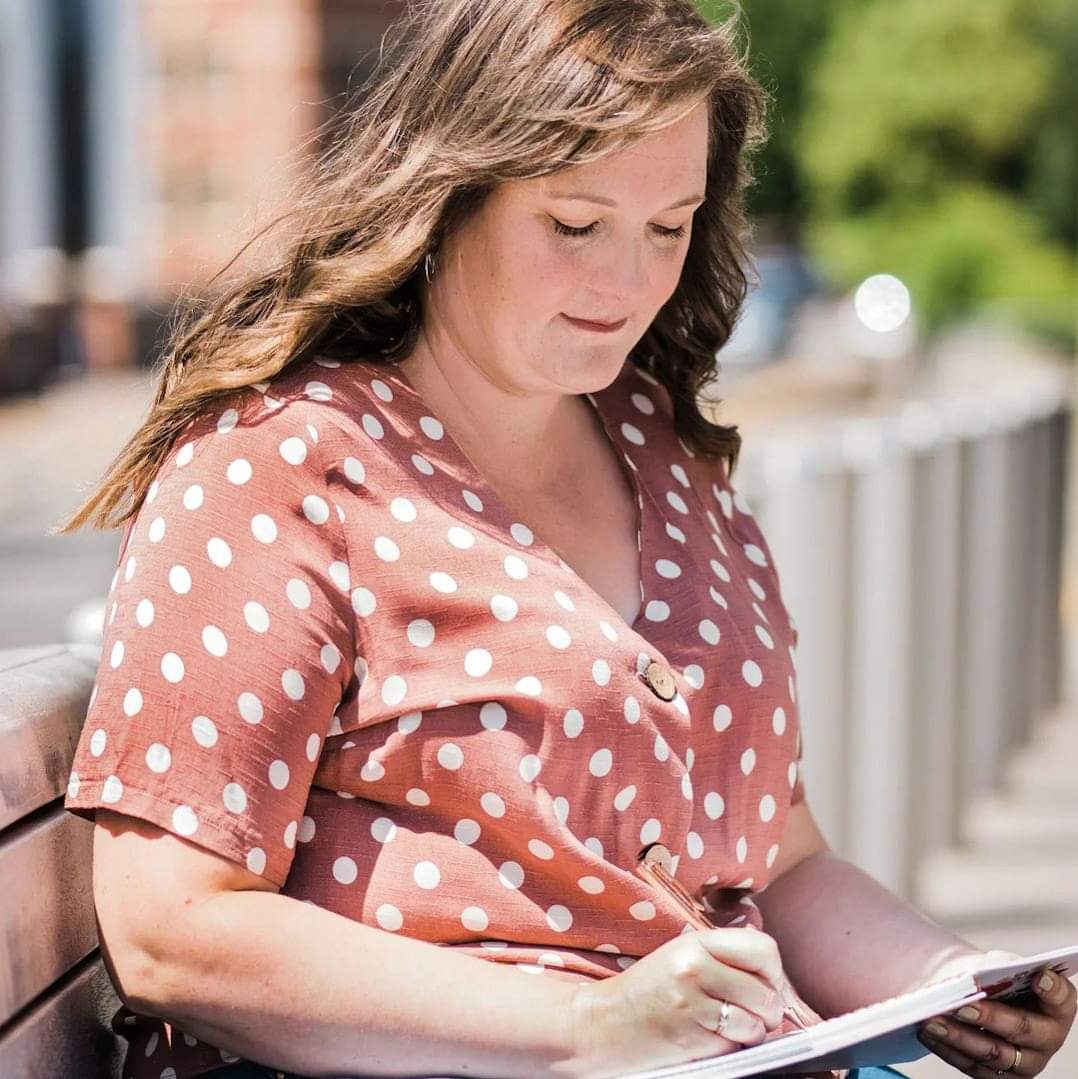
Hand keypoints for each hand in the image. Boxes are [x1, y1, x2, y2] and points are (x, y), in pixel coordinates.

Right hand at [566, 926, 785, 1078]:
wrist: (604, 1022)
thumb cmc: (648, 990)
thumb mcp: (681, 956)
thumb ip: (722, 958)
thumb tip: (773, 977)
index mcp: (697, 943)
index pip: (763, 949)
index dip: (773, 972)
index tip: (765, 984)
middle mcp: (696, 968)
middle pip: (766, 992)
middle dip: (768, 1010)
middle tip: (752, 1014)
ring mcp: (693, 1004)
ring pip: (756, 1023)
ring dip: (752, 1032)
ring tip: (730, 1028)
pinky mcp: (692, 1037)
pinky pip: (735, 1045)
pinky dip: (733, 1047)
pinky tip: (711, 1039)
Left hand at [916, 951, 1076, 1075]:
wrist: (987, 1002)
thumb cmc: (999, 982)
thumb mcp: (1004, 967)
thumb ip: (1002, 968)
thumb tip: (986, 972)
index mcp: (1056, 1007)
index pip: (1061, 998)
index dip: (1052, 989)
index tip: (1039, 978)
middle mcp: (1047, 1039)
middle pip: (1021, 1030)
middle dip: (989, 1017)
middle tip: (962, 1006)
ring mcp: (1025, 1062)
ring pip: (993, 1054)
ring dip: (959, 1037)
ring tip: (932, 1021)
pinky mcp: (1001, 1077)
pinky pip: (973, 1067)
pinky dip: (948, 1049)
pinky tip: (928, 1033)